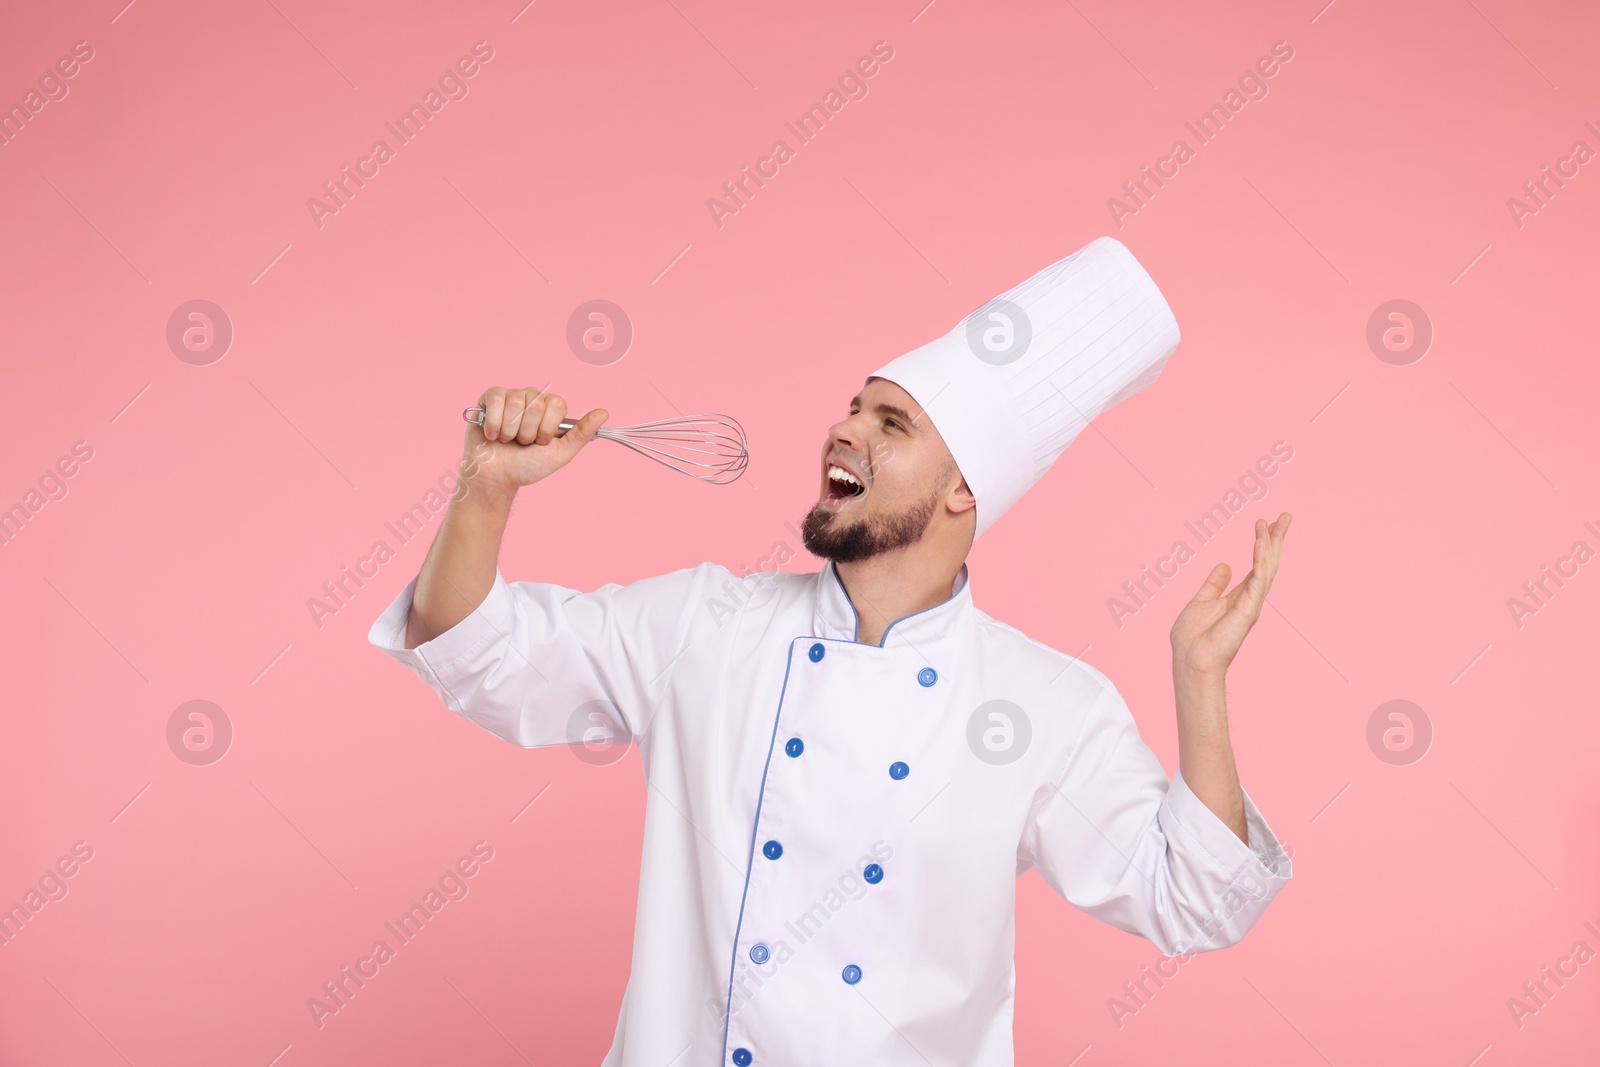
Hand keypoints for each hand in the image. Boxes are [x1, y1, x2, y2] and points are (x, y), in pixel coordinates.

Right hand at [462, 386, 607, 495]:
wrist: (496, 477)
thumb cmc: (527, 466)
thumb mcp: (561, 454)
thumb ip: (582, 433)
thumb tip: (604, 413)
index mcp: (551, 409)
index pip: (557, 404)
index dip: (547, 427)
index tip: (541, 442)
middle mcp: (533, 399)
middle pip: (536, 404)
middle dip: (528, 431)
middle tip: (522, 443)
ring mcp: (511, 396)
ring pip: (516, 403)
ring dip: (510, 430)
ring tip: (507, 440)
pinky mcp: (489, 398)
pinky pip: (496, 398)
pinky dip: (494, 423)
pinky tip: (493, 435)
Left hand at [1170, 512, 1291, 675]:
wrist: (1191, 660)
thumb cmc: (1193, 638)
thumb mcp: (1201, 602)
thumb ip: (1214, 584)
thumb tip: (1225, 565)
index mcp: (1239, 596)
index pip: (1257, 565)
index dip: (1263, 543)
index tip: (1267, 522)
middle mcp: (1250, 598)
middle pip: (1268, 562)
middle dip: (1276, 539)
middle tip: (1286, 516)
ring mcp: (1252, 603)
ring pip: (1267, 567)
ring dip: (1270, 543)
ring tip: (1275, 521)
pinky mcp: (1249, 608)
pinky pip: (1258, 579)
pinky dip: (1260, 559)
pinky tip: (1261, 541)